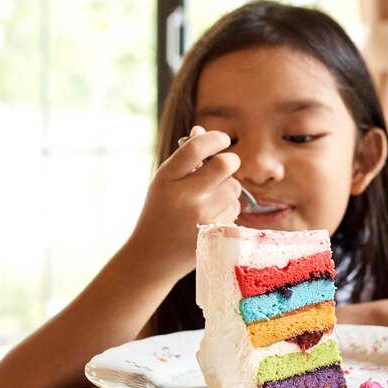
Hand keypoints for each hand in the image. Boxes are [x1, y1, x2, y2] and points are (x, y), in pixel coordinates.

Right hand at [126, 126, 240, 277]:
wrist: (151, 257)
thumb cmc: (160, 212)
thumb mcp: (164, 182)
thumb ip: (185, 158)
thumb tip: (202, 129)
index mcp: (166, 179)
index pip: (196, 148)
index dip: (215, 138)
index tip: (222, 139)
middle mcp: (183, 196)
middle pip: (224, 165)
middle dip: (231, 161)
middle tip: (226, 165)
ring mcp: (201, 217)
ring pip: (234, 187)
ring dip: (229, 187)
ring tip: (212, 196)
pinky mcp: (214, 233)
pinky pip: (235, 209)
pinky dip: (229, 208)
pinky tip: (212, 215)